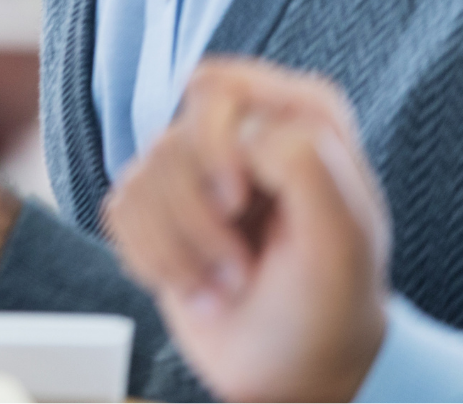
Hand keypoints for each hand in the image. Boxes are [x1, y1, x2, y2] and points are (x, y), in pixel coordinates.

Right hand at [104, 57, 388, 403]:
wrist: (293, 372)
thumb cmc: (329, 309)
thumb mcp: (344, 239)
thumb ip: (307, 163)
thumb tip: (244, 137)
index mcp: (297, 119)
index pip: (217, 90)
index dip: (214, 147)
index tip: (240, 206)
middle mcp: (242, 134)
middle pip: (171, 142)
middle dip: (196, 219)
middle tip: (239, 266)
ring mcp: (196, 170)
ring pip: (139, 180)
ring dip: (180, 252)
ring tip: (226, 285)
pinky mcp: (157, 207)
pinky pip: (119, 212)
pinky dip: (154, 262)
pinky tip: (196, 285)